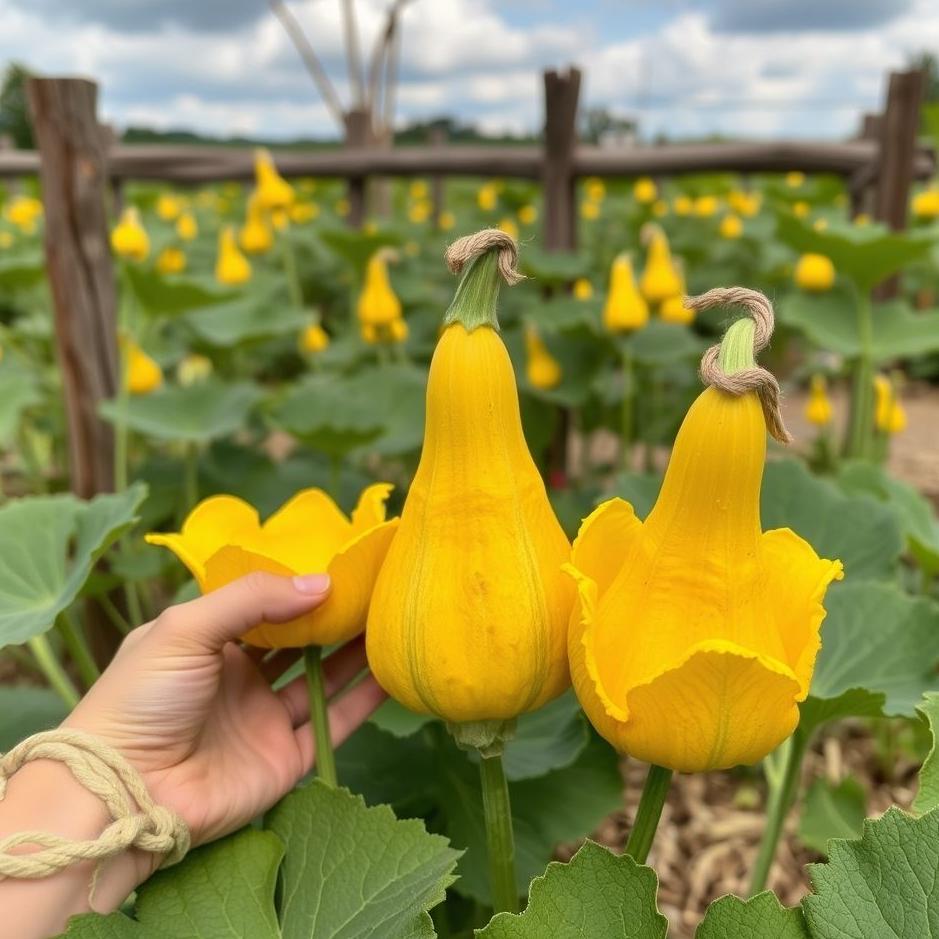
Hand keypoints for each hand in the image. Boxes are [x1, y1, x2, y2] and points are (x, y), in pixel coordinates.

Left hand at [66, 572, 384, 848]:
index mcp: (209, 643)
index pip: (263, 607)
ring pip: (322, 679)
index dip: (297, 587)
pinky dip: (363, 700)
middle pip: (297, 641)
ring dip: (354, 653)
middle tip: (373, 589)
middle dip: (332, 617)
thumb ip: (254, 598)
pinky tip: (390, 671)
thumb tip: (323, 583)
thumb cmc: (140, 698)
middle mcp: (240, 679)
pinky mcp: (283, 759)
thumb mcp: (186, 628)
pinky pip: (332, 723)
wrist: (124, 793)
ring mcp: (263, 720)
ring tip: (390, 621)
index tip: (338, 565)